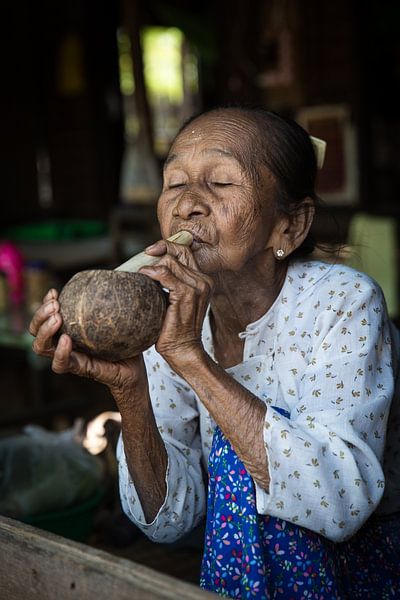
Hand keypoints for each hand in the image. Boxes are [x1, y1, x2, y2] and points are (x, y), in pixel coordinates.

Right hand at [29, 289, 146, 402]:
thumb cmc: (127, 342)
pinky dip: (60, 352)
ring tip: (57, 318)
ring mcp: (70, 357)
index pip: (46, 316)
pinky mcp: (80, 369)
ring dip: (44, 330)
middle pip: (35, 330)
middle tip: (55, 305)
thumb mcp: (119, 317)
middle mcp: (65, 343)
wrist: (136, 370)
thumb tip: (124, 273)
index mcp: (70, 329)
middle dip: (39, 315)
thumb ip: (114, 300)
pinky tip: (66, 340)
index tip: (54, 292)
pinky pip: (61, 364)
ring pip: (41, 347)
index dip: (44, 303)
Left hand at [140, 239, 212, 370]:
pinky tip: (142, 277)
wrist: (183, 350)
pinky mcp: (186, 294)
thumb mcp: (176, 300)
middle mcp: (203, 281)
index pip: (185, 251)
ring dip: (152, 265)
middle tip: (144, 260)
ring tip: (142, 275)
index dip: (167, 247)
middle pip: (178, 251)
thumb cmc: (176, 328)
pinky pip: (164, 274)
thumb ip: (172, 282)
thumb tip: (152, 266)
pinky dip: (150, 273)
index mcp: (203, 280)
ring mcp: (197, 287)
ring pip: (169, 261)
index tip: (150, 252)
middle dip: (159, 250)